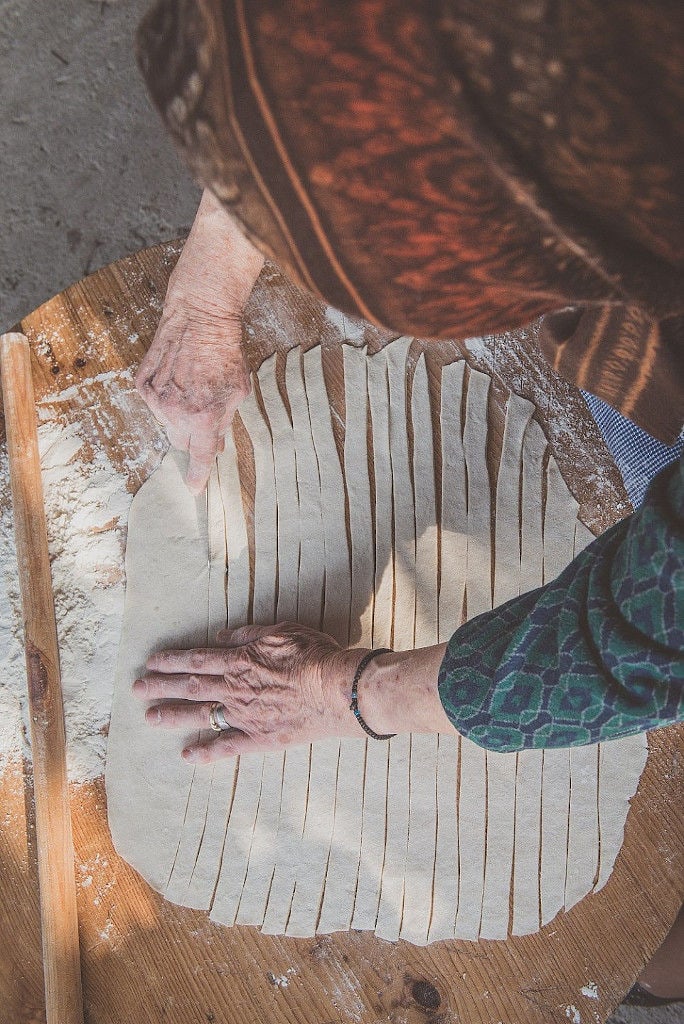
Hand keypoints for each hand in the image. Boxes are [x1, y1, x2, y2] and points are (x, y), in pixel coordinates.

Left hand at [134, 623, 363, 761]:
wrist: (336, 689)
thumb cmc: (314, 655)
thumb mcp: (281, 631)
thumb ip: (248, 634)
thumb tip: (222, 635)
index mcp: (240, 661)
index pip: (197, 660)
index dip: (172, 661)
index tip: (151, 663)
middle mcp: (235, 689)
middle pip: (190, 687)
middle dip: (160, 687)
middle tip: (136, 690)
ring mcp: (244, 715)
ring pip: (200, 715)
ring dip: (172, 716)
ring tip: (149, 718)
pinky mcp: (259, 738)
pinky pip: (226, 747)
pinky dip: (205, 752)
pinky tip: (187, 756)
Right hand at [136, 190, 263, 493]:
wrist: (199, 316)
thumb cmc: (224, 352)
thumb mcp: (237, 391)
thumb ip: (224, 422)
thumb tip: (215, 446)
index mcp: (204, 417)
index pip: (199, 457)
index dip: (198, 476)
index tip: (195, 490)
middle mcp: (176, 412)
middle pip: (183, 442)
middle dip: (194, 435)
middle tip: (204, 414)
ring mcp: (156, 399)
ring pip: (167, 424)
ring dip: (180, 415)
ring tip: (192, 387)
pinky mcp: (142, 384)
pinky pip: (154, 405)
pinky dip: (165, 398)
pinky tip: (178, 377)